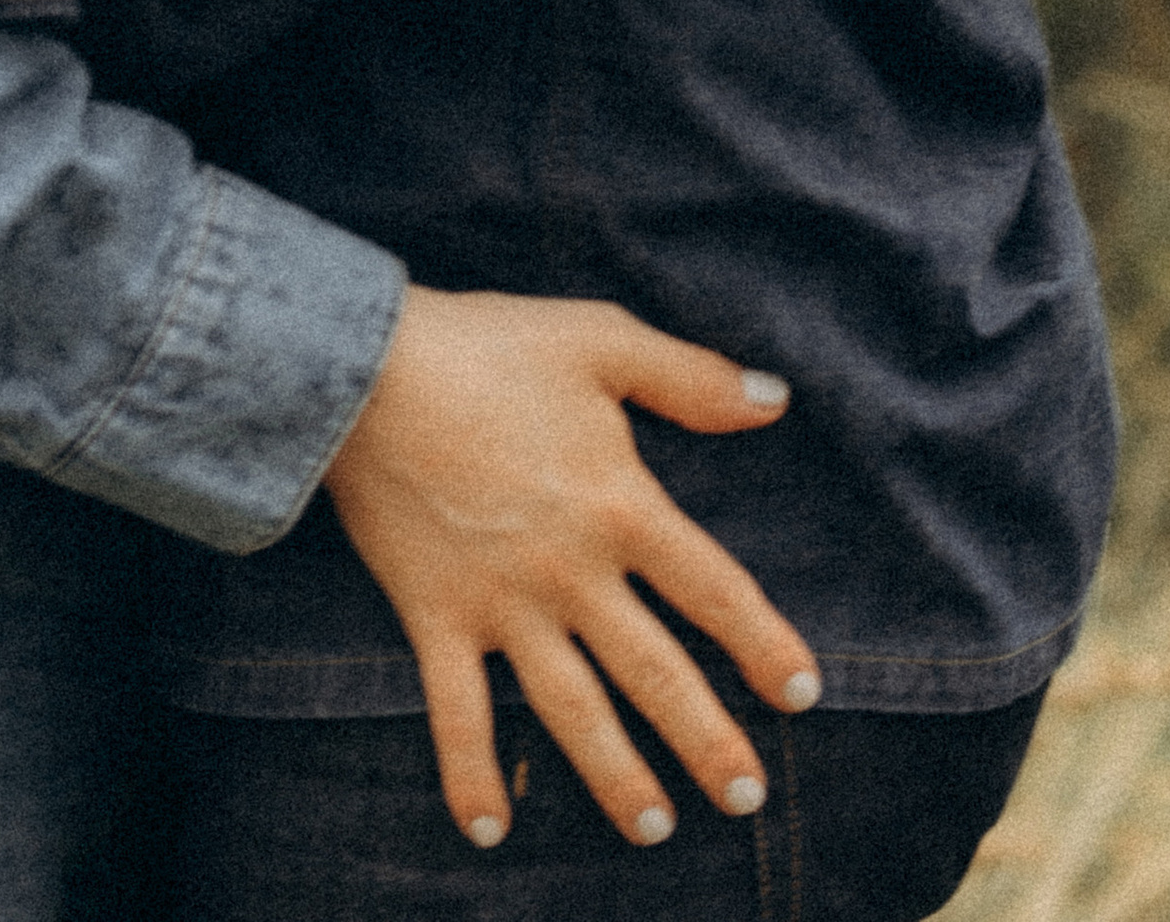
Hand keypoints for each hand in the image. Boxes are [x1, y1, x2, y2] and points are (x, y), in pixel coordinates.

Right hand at [323, 285, 819, 853]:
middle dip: (706, 740)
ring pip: (572, 710)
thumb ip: (692, 379)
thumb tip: (778, 403)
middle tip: (746, 796)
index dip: (763, 643)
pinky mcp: (436, 617)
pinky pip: (456, 713)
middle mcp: (571, 572)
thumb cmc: (488, 345)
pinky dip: (471, 773)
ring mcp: (502, 604)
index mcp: (619, 505)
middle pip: (655, 672)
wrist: (366, 368)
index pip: (713, 591)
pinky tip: (490, 830)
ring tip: (656, 830)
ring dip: (616, 776)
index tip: (802, 692)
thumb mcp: (601, 339)